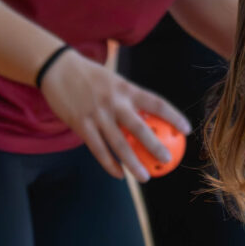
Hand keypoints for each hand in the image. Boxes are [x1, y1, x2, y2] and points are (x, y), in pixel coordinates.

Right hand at [39, 50, 189, 179]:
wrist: (57, 68)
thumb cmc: (90, 76)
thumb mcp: (114, 81)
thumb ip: (128, 98)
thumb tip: (148, 117)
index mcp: (126, 89)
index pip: (156, 103)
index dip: (173, 116)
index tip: (186, 130)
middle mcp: (114, 102)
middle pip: (139, 128)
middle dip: (155, 146)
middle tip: (167, 161)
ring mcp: (96, 114)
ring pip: (118, 144)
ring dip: (133, 163)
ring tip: (145, 178)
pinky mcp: (81, 124)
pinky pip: (98, 149)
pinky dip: (109, 164)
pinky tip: (119, 174)